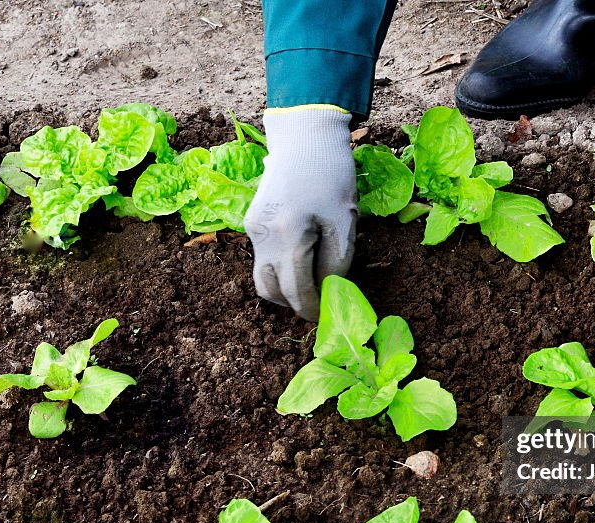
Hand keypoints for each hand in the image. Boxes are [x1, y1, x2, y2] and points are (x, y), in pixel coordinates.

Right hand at [245, 108, 356, 320]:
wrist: (303, 135)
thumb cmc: (331, 174)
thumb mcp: (344, 221)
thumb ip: (335, 263)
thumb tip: (328, 291)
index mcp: (287, 236)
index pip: (296, 289)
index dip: (312, 307)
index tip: (327, 315)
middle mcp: (262, 237)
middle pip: (271, 290)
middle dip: (295, 304)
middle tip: (319, 304)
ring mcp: (252, 229)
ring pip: (262, 277)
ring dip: (284, 289)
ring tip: (310, 284)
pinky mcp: (251, 222)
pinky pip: (262, 257)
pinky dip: (279, 268)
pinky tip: (301, 260)